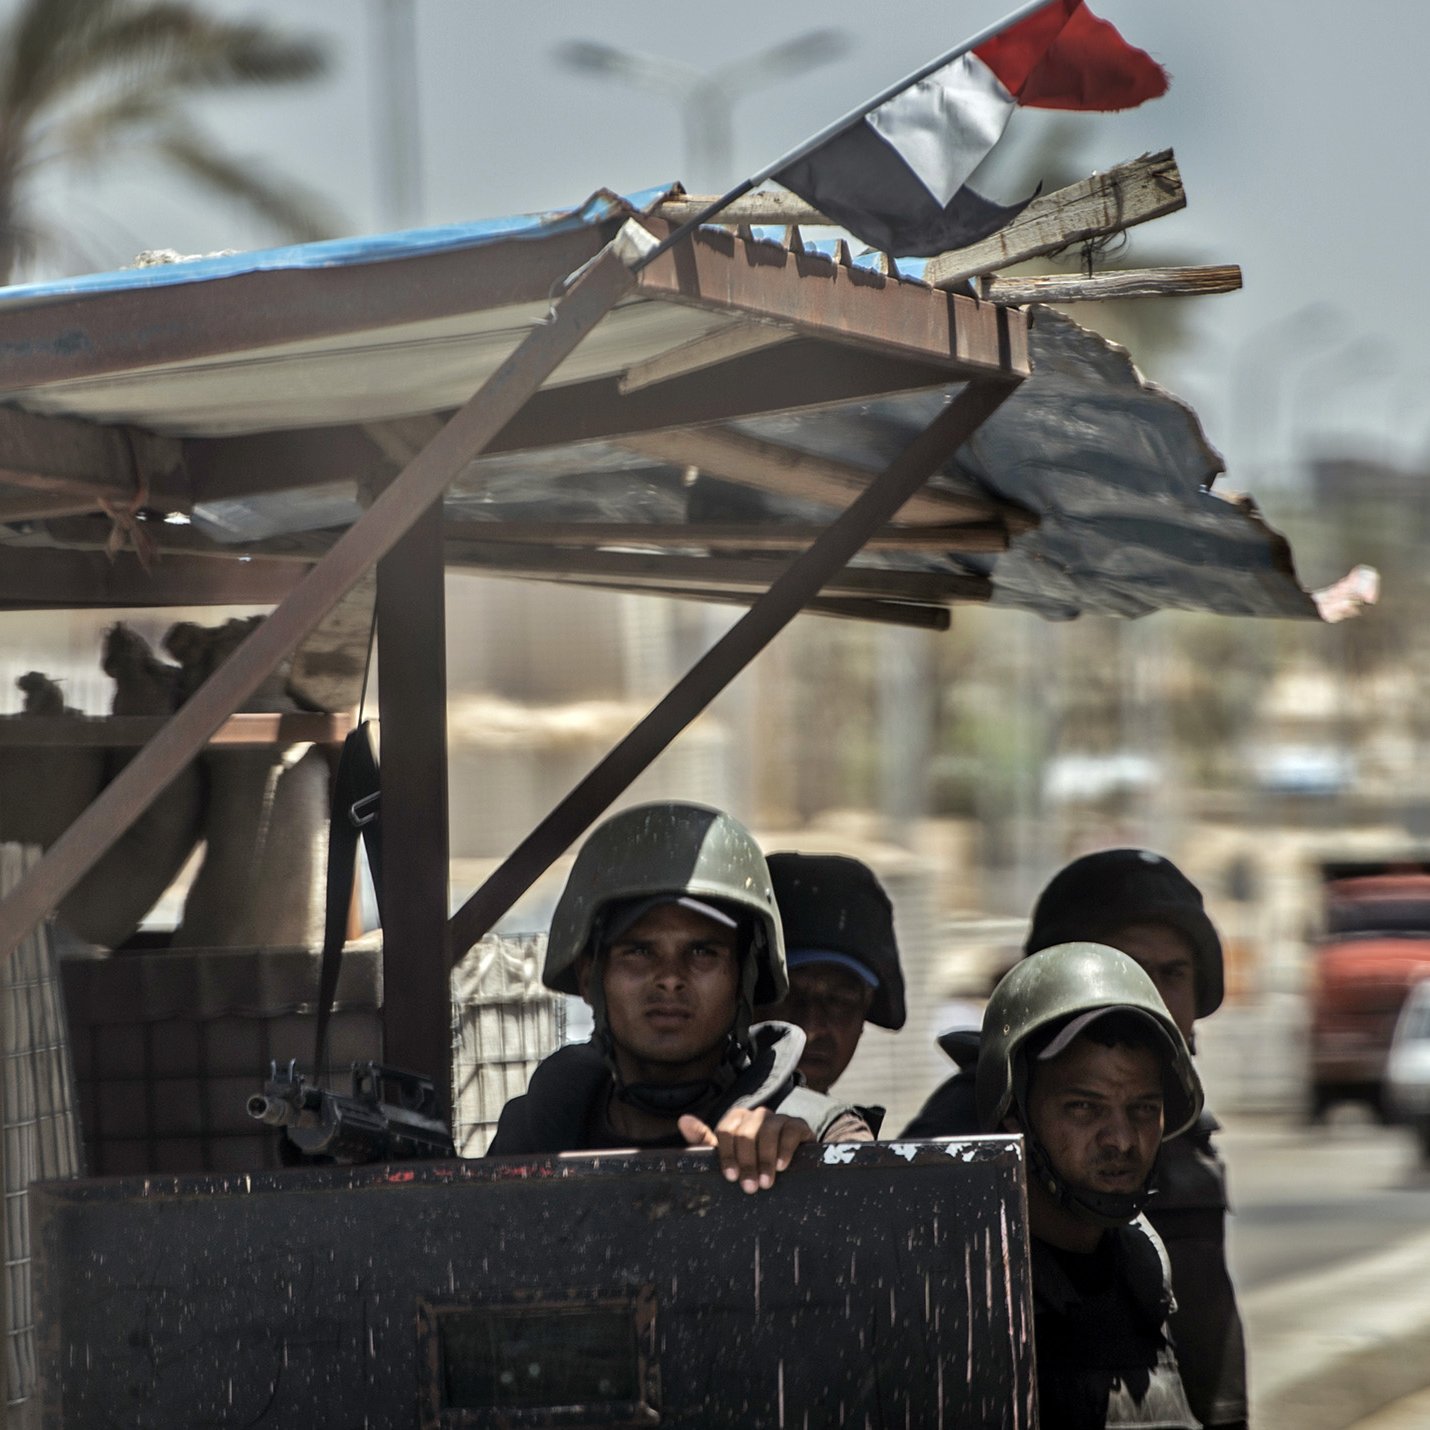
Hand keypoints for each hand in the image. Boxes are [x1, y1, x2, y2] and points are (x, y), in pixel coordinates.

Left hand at [679, 1106, 813, 1192]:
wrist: (791, 1165)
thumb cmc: (752, 1161)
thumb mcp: (728, 1155)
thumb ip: (704, 1141)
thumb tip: (683, 1120)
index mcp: (736, 1120)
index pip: (726, 1131)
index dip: (727, 1155)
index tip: (731, 1177)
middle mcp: (756, 1115)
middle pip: (746, 1133)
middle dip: (747, 1162)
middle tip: (750, 1187)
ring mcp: (778, 1118)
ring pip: (767, 1131)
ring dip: (765, 1159)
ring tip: (766, 1183)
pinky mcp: (798, 1125)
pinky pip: (790, 1131)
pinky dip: (785, 1149)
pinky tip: (782, 1166)